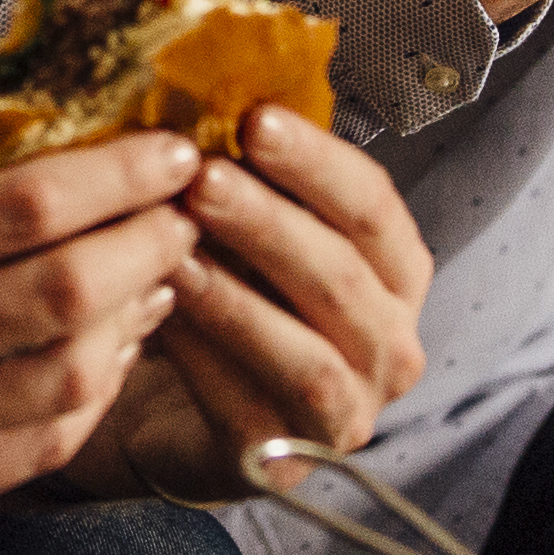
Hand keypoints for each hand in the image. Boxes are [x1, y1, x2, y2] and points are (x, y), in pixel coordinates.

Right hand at [0, 135, 205, 554]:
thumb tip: (16, 119)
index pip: (26, 204)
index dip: (119, 175)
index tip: (171, 154)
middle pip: (68, 288)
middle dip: (151, 243)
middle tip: (186, 214)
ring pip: (73, 373)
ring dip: (138, 321)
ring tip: (159, 279)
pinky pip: (40, 446)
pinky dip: (93, 396)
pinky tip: (109, 356)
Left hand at [86, 107, 436, 501]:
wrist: (183, 410)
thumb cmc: (229, 296)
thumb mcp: (247, 230)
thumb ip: (249, 175)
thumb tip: (202, 94)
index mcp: (396, 273)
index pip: (374, 207)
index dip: (317, 161)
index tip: (254, 117)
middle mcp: (392, 344)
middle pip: (344, 277)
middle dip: (271, 221)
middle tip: (204, 177)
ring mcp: (349, 411)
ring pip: (309, 354)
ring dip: (238, 294)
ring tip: (175, 246)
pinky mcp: (288, 460)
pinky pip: (250, 404)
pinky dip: (204, 355)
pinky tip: (158, 310)